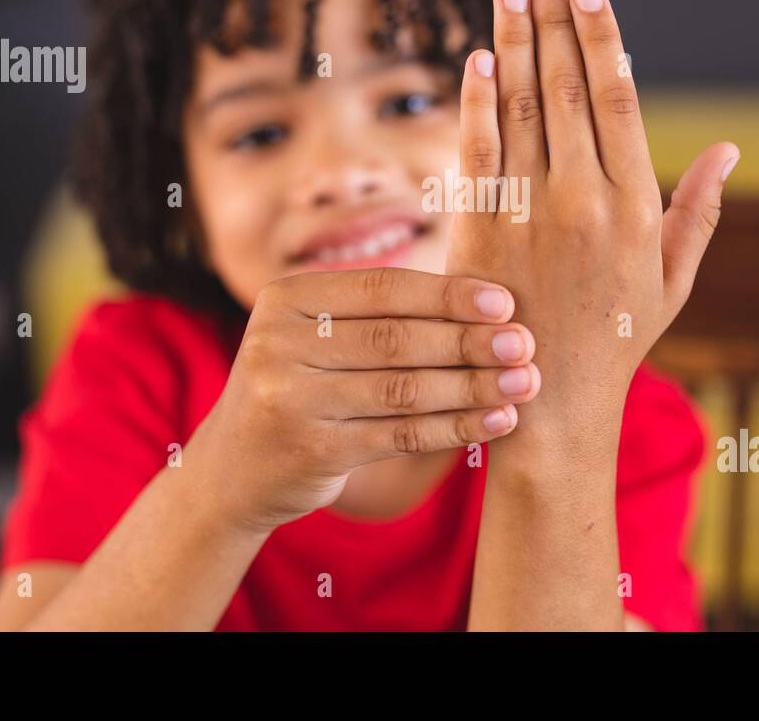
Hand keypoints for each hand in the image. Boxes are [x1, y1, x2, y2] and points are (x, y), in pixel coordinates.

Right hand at [193, 269, 540, 533]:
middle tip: (525, 345)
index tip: (505, 303)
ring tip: (523, 383)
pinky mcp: (311, 450)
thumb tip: (486, 299)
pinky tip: (497, 423)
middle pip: (396, 338)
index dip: (448, 294)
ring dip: (473, 386)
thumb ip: (377, 314)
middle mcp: (278, 343)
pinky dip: (456, 427)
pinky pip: (401, 435)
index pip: (382, 288)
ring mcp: (290, 399)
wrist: (233, 470)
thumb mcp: (316, 338)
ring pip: (404, 390)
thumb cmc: (300, 388)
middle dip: (469, 341)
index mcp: (286, 298)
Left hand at [445, 0, 737, 451]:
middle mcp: (582, 200)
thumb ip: (698, 209)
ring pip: (521, 109)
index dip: (603, 41)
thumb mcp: (673, 279)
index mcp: (635, 206)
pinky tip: (476, 61)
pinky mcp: (480, 231)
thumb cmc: (619, 339)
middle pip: (567, 91)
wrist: (547, 400)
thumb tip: (728, 147)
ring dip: (514, 45)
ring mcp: (527, 214)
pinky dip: (476, 104)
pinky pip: (477, 153)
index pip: (617, 101)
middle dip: (553, 26)